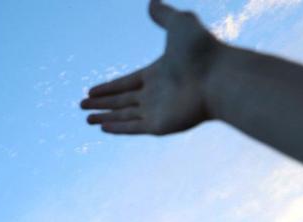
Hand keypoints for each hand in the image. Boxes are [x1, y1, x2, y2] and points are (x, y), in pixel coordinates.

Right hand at [80, 0, 223, 134]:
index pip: (127, 82)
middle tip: (82, 105)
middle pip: (123, 100)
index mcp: (158, 73)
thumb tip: (151, 1)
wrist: (220, 76)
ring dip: (105, 117)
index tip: (91, 90)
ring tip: (86, 119)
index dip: (109, 87)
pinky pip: (133, 127)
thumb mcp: (180, 24)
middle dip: (102, 103)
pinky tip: (102, 127)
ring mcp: (158, 111)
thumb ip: (164, 15)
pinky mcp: (160, 126)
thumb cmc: (202, 50)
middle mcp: (156, 94)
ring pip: (125, 115)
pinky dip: (117, 128)